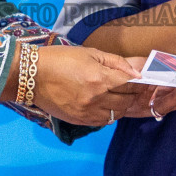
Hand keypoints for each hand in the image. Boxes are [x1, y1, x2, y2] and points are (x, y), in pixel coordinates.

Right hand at [30, 45, 144, 125]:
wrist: (31, 75)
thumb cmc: (61, 59)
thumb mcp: (90, 53)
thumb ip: (116, 62)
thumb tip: (137, 72)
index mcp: (100, 78)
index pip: (131, 85)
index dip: (140, 82)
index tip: (143, 80)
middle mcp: (96, 98)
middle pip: (127, 101)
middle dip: (132, 94)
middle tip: (129, 87)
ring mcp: (87, 112)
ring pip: (116, 114)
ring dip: (121, 106)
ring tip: (116, 96)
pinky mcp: (79, 120)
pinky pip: (103, 122)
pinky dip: (108, 114)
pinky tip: (104, 105)